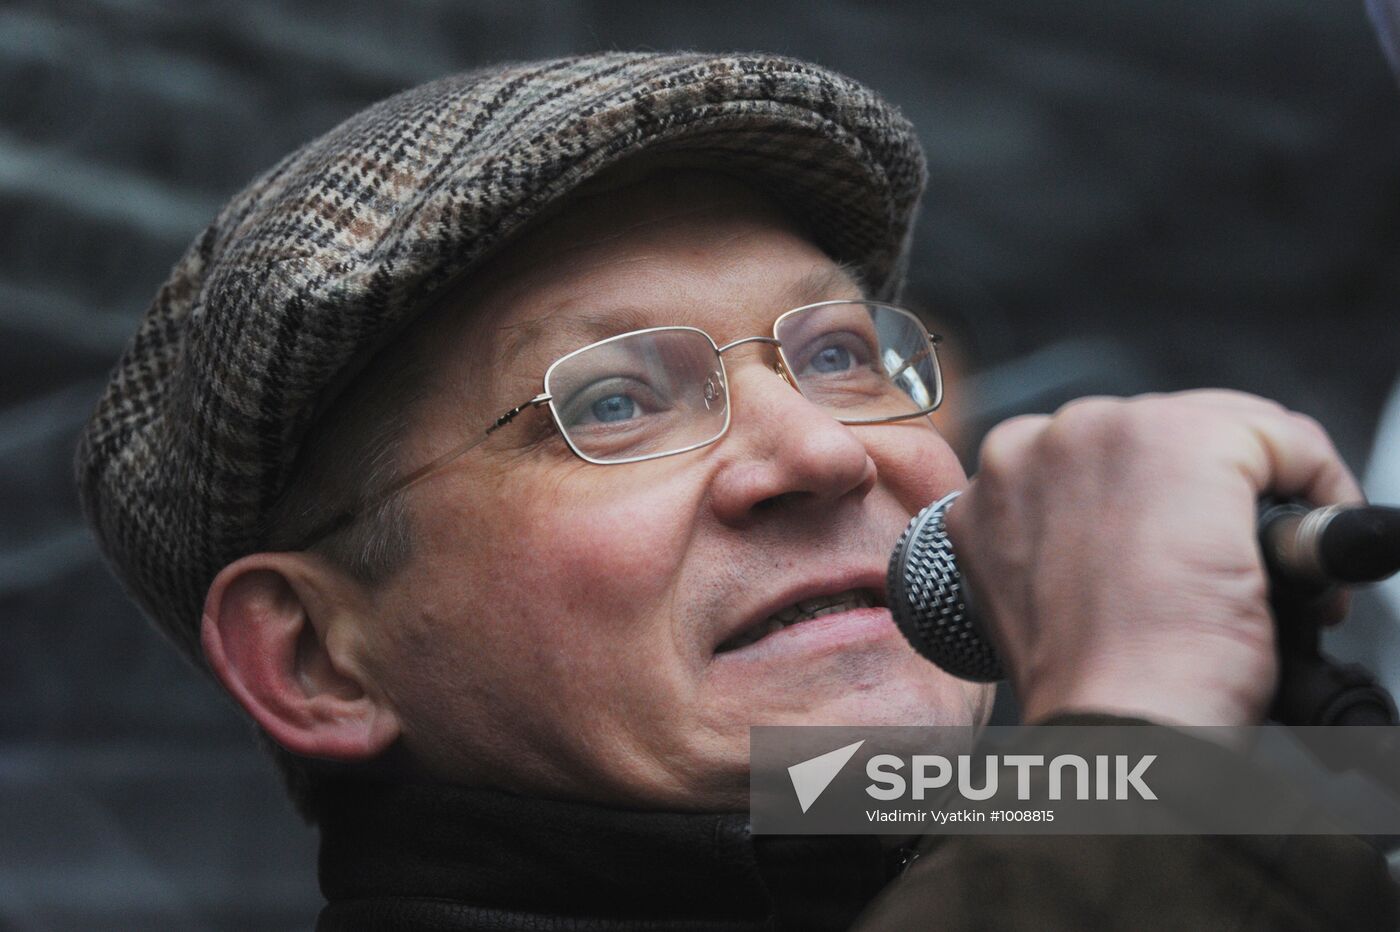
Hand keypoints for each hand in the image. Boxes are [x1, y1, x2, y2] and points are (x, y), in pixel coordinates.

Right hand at [944, 390, 1364, 725]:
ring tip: (1259, 561)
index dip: (1155, 505)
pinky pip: (1281, 437)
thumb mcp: (1048, 593)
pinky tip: (1305, 546)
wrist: (1118, 716)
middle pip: (1152, 430)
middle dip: (1202, 492)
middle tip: (1229, 563)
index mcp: (996, 483)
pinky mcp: (1181, 438)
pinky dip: (1316, 484)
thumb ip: (1068, 539)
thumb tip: (1136, 535)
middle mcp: (1036, 442)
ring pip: (1216, 428)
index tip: (1185, 549)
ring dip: (1248, 489)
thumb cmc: (1088, 684)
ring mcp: (1103, 432)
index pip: (1095, 457)